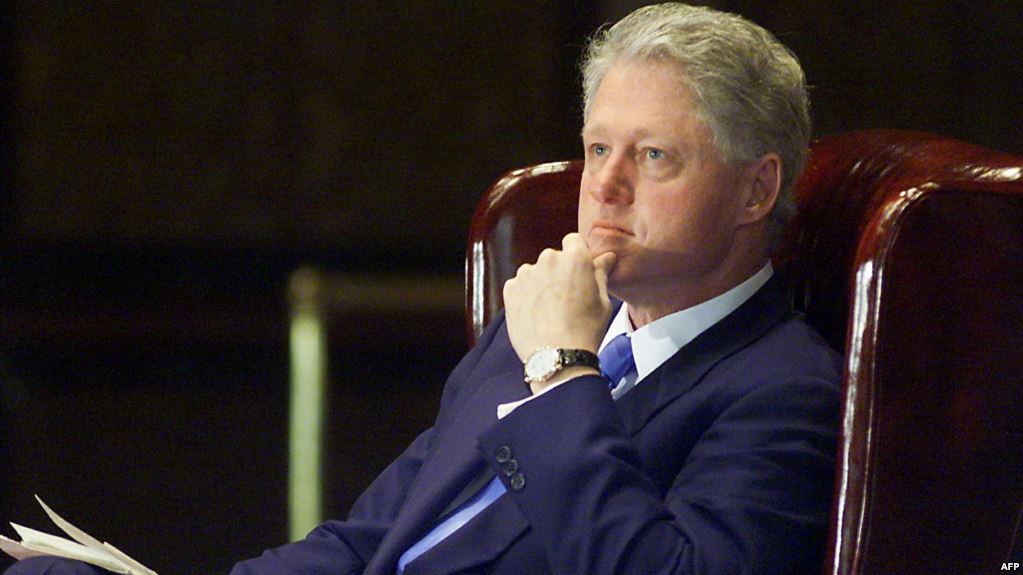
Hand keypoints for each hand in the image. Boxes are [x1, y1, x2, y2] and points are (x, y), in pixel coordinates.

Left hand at [503, 233, 616, 385]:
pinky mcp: (510, 289)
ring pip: (535, 272)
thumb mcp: (602, 301)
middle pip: (553, 258)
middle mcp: (548, 259)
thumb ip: (601, 274)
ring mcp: (526, 273)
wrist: (556, 355)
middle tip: (566, 298)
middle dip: (558, 272)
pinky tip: (535, 315)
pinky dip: (525, 297)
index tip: (578, 273)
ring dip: (540, 284)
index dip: (576, 256)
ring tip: (549, 310)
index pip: (573, 241)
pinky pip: (519, 286)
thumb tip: (607, 257)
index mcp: (575, 258)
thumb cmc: (585, 329)